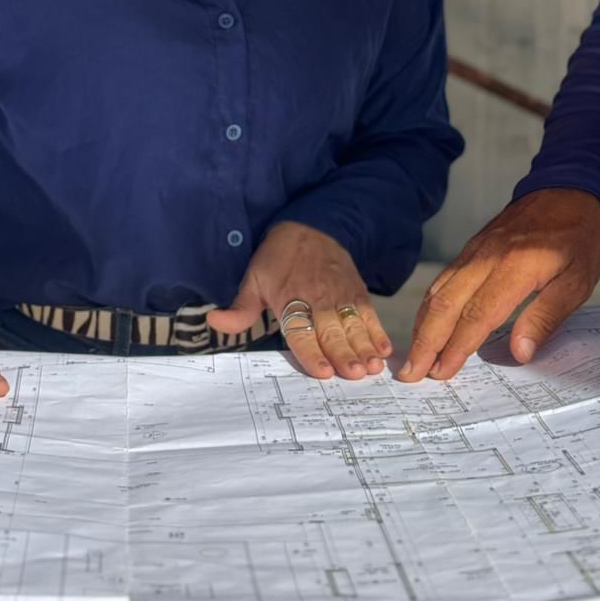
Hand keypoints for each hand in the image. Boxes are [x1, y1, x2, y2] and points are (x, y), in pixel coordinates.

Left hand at [207, 221, 391, 379]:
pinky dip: (378, 331)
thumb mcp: (253, 278)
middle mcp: (317, 298)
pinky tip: (385, 350)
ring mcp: (340, 294)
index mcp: (289, 298)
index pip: (301, 330)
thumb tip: (214, 322)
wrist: (309, 225)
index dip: (312, 351)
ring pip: (353, 324)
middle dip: (344, 353)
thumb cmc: (277, 259)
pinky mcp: (357, 291)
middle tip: (355, 374)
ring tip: (372, 367)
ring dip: (364, 347)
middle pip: (331, 330)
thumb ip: (240, 308)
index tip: (324, 371)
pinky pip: (369, 313)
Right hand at [399, 188, 599, 382]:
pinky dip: (431, 305)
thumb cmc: (576, 239)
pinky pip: (444, 279)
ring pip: (439, 291)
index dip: (457, 347)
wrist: (564, 192)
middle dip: (426, 341)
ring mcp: (475, 251)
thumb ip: (546, 317)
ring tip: (414, 355)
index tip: (442, 372)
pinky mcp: (471, 249)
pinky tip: (428, 322)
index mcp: (515, 268)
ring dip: (423, 325)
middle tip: (411, 373)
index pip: (478, 314)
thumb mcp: (577, 281)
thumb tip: (520, 353)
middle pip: (447, 304)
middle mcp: (486, 258)